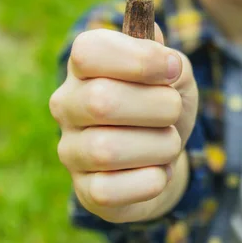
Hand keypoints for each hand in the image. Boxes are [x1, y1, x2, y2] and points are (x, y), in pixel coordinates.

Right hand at [49, 26, 197, 222]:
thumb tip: (160, 51)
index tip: (172, 70)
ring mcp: (70, 150)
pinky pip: (113, 190)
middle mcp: (67, 104)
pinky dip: (152, 179)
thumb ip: (167, 58)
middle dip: (158, 106)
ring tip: (167, 142)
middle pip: (102, 102)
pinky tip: (156, 170)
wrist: (163, 154)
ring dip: (160, 145)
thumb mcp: (174, 74)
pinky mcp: (86, 190)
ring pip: (108, 150)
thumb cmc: (163, 103)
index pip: (90, 52)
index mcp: (84, 65)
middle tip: (173, 110)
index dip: (140, 59)